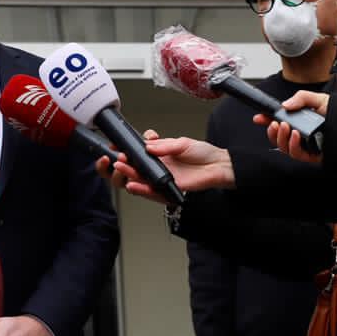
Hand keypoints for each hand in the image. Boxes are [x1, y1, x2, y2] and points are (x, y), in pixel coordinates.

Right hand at [97, 129, 234, 198]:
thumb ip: (164, 145)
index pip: (139, 153)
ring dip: (129, 175)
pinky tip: (133, 184)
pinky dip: (142, 189)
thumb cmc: (203, 153)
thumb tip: (147, 145)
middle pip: (136, 169)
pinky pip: (152, 192)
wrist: (219, 166)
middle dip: (124, 164)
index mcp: (160, 154)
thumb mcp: (181, 143)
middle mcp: (159, 168)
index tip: (117, 146)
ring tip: (121, 168)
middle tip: (118, 159)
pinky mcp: (169, 190)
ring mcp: (163, 179)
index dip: (127, 151)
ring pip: (141, 181)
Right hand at [254, 90, 329, 163]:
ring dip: (280, 138)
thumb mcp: (318, 99)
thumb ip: (300, 98)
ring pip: (284, 148)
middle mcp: (302, 136)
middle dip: (272, 131)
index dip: (267, 121)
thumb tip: (284, 105)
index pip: (279, 124)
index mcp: (301, 123)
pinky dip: (292, 145)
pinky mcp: (312, 157)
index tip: (258, 117)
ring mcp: (306, 147)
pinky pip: (296, 154)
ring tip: (284, 127)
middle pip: (279, 138)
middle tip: (274, 123)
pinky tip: (295, 135)